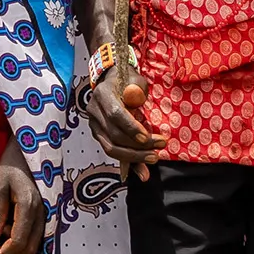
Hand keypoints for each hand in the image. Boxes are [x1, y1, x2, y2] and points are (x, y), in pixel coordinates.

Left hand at [0, 138, 46, 253]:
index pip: (19, 241)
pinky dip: (24, 237)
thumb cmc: (11, 163)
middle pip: (30, 247)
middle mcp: (43, 211)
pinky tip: (9, 228)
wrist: (29, 147)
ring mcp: (48, 211)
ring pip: (36, 242)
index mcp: (29, 205)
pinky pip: (38, 232)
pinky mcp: (47, 210)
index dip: (5, 253)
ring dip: (17, 246)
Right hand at [79, 54, 160, 174]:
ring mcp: (94, 125)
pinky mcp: (99, 135)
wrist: (112, 82)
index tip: (148, 136)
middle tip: (160, 147)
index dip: (131, 127)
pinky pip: (112, 151)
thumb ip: (139, 92)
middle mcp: (93, 111)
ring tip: (154, 158)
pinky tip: (142, 173)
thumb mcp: (136, 81)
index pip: (115, 114)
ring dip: (134, 157)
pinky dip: (128, 163)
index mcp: (102, 94)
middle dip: (138, 145)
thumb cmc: (128, 81)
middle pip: (114, 135)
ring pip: (111, 148)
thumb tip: (139, 107)